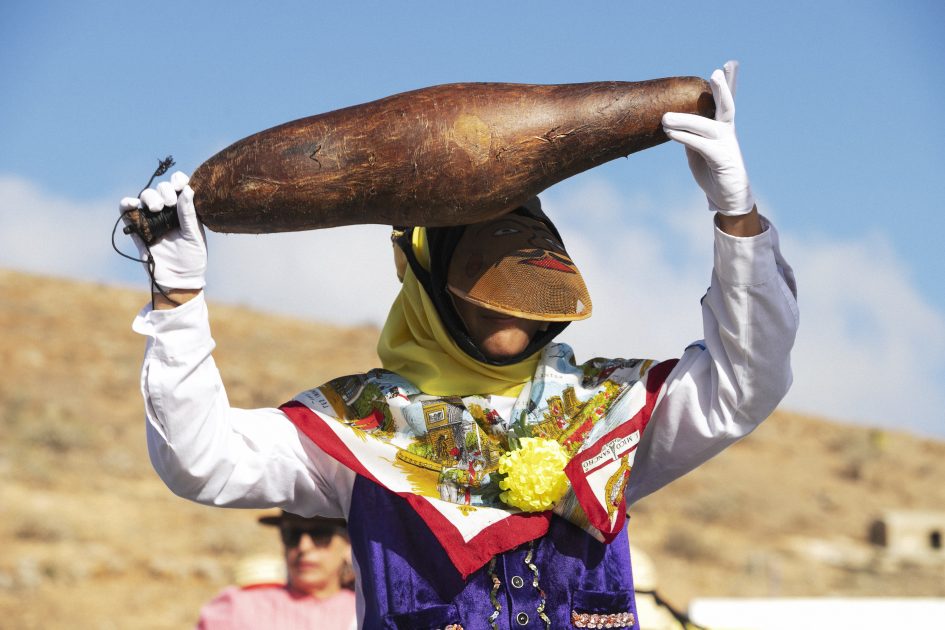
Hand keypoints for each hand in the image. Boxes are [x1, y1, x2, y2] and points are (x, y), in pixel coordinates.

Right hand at [119, 171, 207, 291]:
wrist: (178, 280)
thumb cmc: (192, 259)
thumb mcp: (194, 236)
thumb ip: (188, 214)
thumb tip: (187, 190)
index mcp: (185, 210)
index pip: (180, 187)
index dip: (178, 180)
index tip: (180, 185)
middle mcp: (168, 211)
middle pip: (161, 189)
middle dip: (164, 191)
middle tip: (169, 204)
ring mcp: (152, 219)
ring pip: (145, 197)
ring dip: (149, 197)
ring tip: (156, 208)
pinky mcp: (138, 229)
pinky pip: (128, 212)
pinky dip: (126, 204)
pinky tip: (132, 204)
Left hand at [662, 60, 754, 216]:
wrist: (727, 197)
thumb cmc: (712, 171)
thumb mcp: (698, 150)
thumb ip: (690, 134)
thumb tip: (672, 123)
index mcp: (722, 127)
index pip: (725, 102)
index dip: (728, 84)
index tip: (729, 65)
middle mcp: (727, 132)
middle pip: (726, 105)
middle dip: (722, 89)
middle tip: (716, 72)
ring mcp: (727, 145)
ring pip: (707, 126)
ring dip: (685, 120)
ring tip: (665, 117)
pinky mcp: (722, 159)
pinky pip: (701, 145)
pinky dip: (685, 138)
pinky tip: (671, 134)